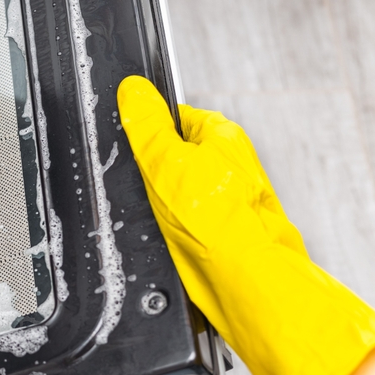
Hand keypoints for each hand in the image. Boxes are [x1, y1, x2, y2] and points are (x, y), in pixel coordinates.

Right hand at [117, 76, 374, 374]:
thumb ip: (144, 125)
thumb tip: (131, 90)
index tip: (130, 150)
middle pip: (169, 157)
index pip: (171, 117)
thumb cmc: (217, 224)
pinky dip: (171, 231)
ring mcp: (225, 199)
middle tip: (145, 189)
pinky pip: (181, 222)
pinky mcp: (219, 231)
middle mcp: (228, 164)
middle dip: (150, 174)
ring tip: (162, 219)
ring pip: (173, 193)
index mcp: (221, 135)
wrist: (244, 284)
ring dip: (159, 207)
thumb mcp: (165, 162)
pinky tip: (171, 240)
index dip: (143, 134)